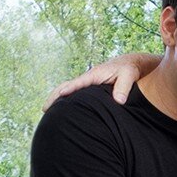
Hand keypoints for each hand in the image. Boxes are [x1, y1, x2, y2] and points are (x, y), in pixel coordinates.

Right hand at [42, 53, 160, 110]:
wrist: (132, 63)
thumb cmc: (130, 69)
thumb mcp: (129, 75)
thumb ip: (123, 87)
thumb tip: (118, 101)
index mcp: (94, 75)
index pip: (76, 84)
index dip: (66, 91)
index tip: (57, 99)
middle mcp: (88, 78)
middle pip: (66, 86)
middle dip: (55, 96)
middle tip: (44, 110)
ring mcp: (88, 83)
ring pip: (69, 90)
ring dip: (58, 99)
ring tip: (48, 113)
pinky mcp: (91, 88)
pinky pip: (76, 93)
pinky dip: (67, 99)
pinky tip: (65, 111)